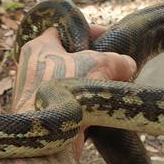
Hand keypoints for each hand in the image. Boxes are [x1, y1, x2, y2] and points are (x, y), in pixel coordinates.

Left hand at [12, 25, 136, 157]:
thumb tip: (128, 65)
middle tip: (116, 66)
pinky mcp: (46, 112)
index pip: (66, 31)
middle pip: (71, 57)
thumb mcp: (99, 65)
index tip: (111, 39)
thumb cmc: (66, 90)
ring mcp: (38, 91)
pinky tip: (103, 105)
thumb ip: (117, 60)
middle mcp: (34, 67)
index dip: (91, 32)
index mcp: (39, 47)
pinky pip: (71, 100)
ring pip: (73, 80)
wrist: (49, 133)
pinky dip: (87, 101)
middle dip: (96, 61)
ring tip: (114, 85)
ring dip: (94, 82)